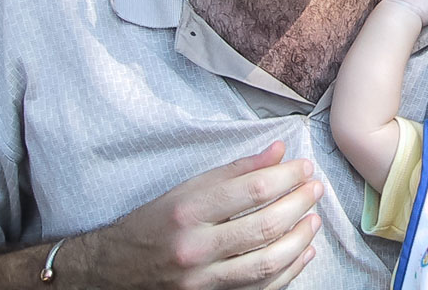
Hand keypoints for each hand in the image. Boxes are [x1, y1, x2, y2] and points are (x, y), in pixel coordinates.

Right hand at [90, 141, 322, 289]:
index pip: (251, 190)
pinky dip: (288, 270)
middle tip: (315, 189)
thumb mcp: (186, 188)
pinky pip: (260, 288)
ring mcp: (203, 280)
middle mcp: (195, 247)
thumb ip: (235, 170)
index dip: (286, 176)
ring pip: (266, 262)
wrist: (112, 271)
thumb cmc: (153, 223)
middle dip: (298, 205)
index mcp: (188, 211)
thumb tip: (278, 151)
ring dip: (299, 239)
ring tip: (314, 219)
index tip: (304, 167)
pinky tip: (304, 251)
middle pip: (263, 226)